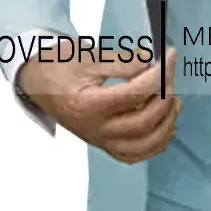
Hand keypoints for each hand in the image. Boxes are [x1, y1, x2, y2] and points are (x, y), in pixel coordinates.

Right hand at [19, 45, 180, 162]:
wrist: (36, 82)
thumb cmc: (58, 66)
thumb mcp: (89, 56)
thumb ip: (124, 61)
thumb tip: (153, 61)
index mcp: (87, 105)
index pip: (134, 95)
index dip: (159, 75)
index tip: (170, 57)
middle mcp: (94, 129)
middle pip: (142, 122)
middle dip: (164, 99)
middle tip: (170, 77)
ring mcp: (99, 140)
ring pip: (143, 144)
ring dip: (166, 123)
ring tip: (174, 100)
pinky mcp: (103, 144)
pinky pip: (135, 155)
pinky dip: (156, 144)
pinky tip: (167, 127)